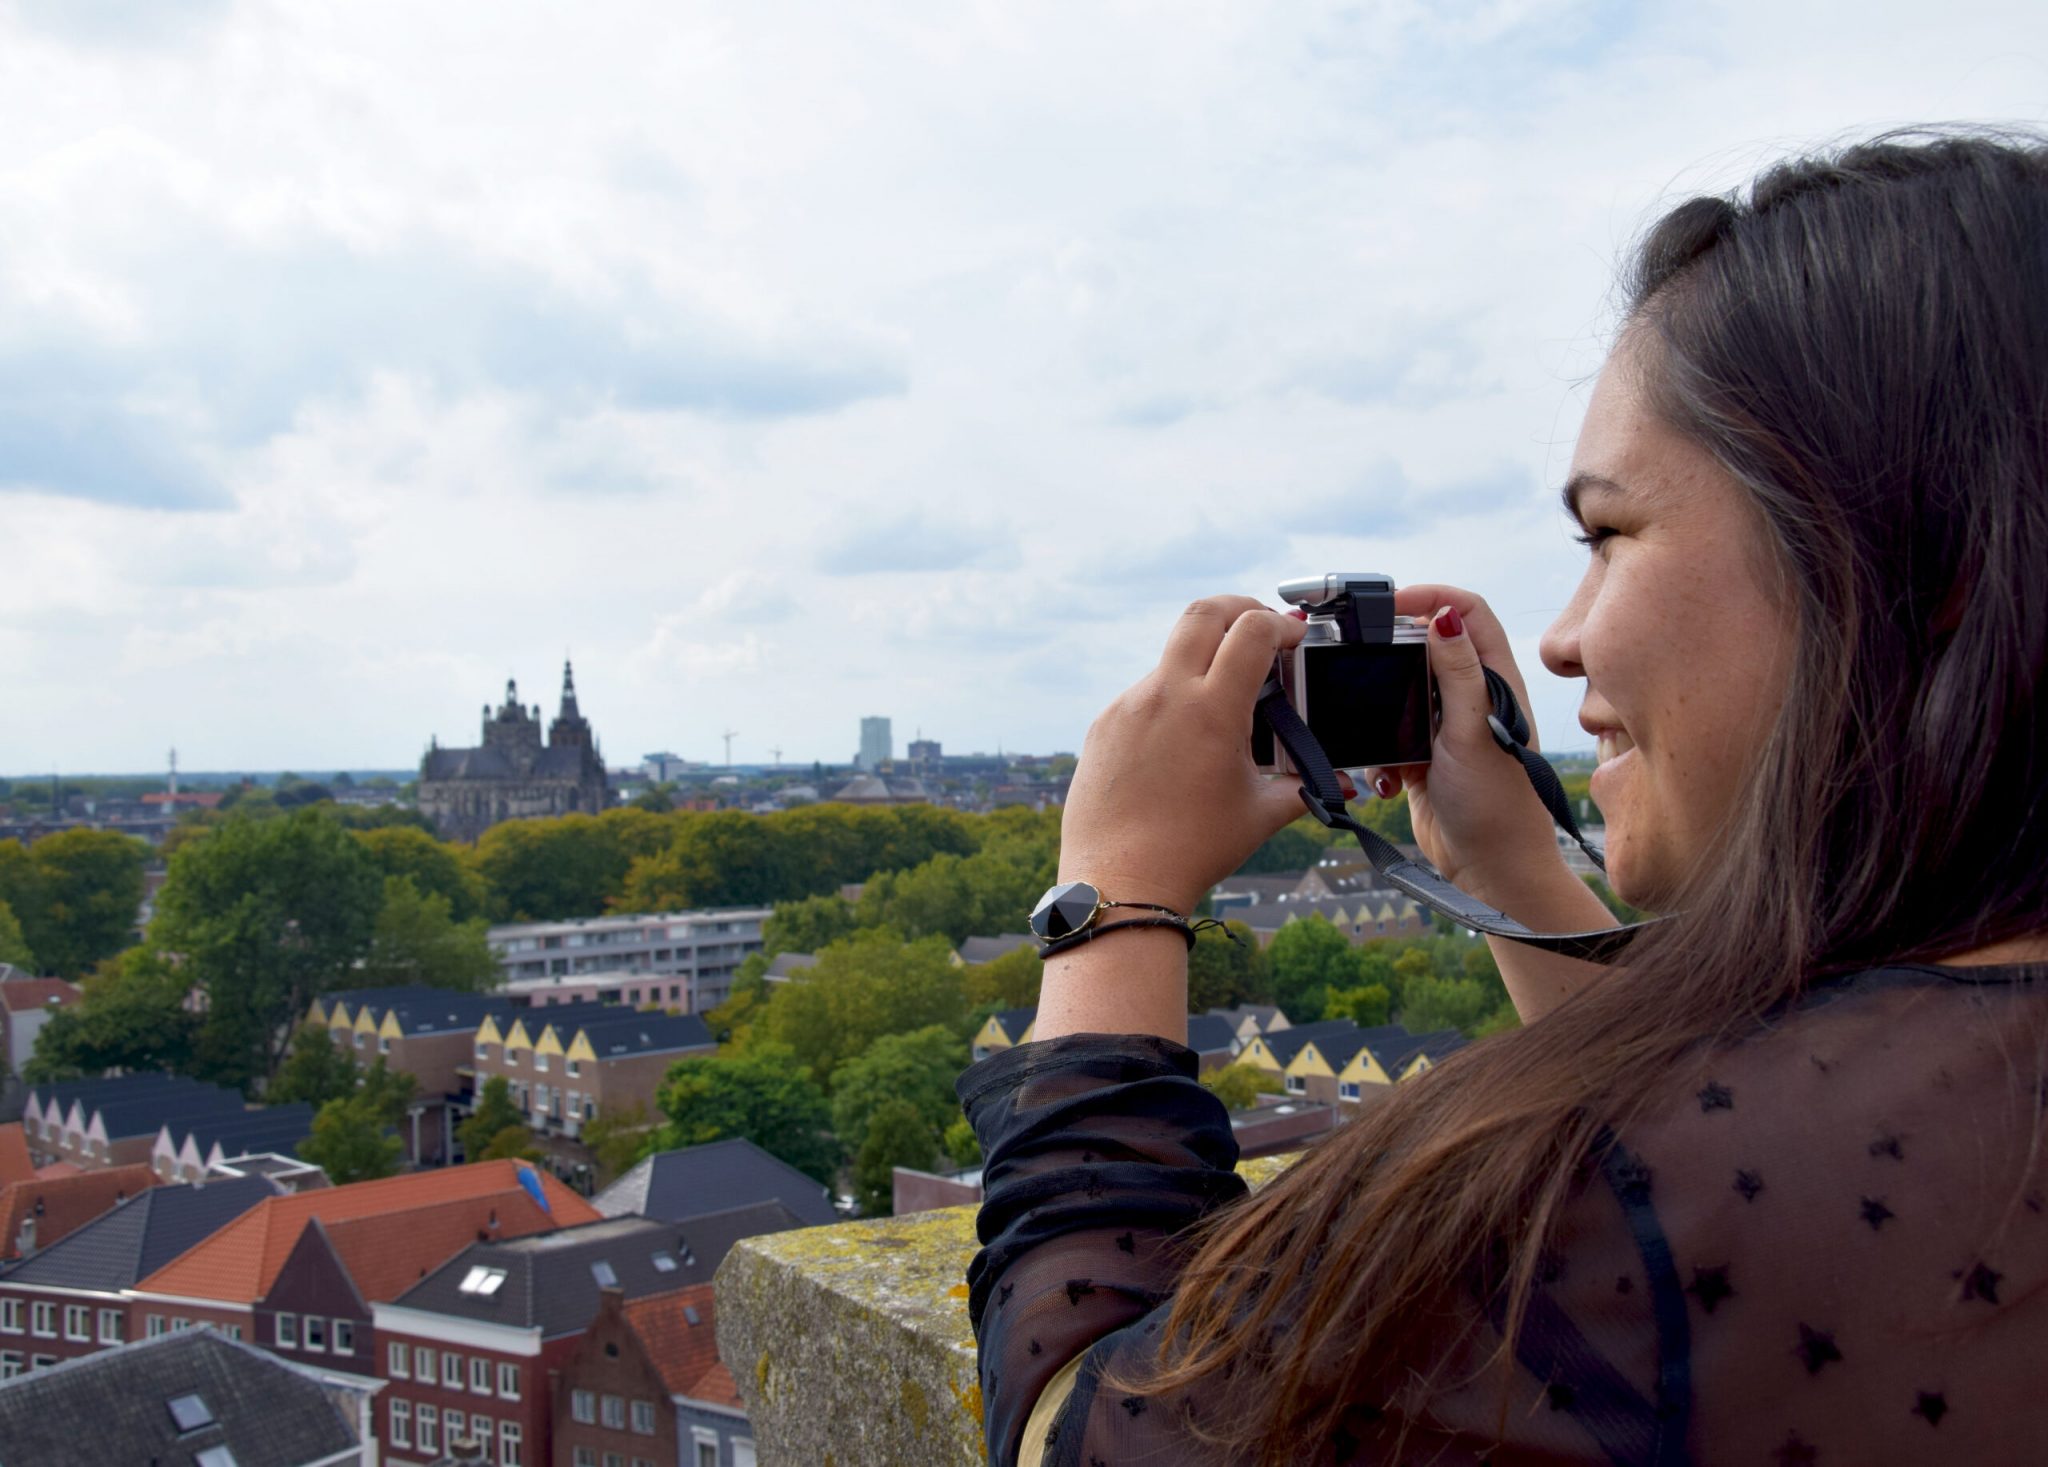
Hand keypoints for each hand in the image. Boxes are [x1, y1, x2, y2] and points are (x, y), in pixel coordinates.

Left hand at [1059, 596, 1310, 915]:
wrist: (1119, 881)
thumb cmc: (1193, 850)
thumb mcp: (1260, 814)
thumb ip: (1306, 788)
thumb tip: (1343, 784)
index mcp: (1211, 709)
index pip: (1251, 631)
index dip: (1280, 624)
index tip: (1293, 639)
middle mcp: (1166, 694)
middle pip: (1203, 612)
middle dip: (1239, 608)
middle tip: (1260, 627)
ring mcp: (1129, 706)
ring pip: (1172, 656)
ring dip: (1204, 661)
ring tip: (1225, 702)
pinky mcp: (1104, 724)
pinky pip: (1144, 694)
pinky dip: (1173, 698)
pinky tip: (1184, 740)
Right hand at [1363, 586, 1561, 899]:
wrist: (1488, 871)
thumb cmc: (1497, 805)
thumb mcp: (1472, 733)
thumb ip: (1458, 673)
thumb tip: (1444, 614)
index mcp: (1496, 681)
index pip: (1469, 613)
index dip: (1433, 597)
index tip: (1391, 603)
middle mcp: (1473, 697)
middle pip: (1427, 645)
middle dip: (1392, 651)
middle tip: (1361, 657)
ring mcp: (1446, 726)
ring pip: (1400, 689)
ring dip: (1382, 707)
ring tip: (1376, 728)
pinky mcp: (1422, 755)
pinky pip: (1388, 734)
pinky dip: (1379, 751)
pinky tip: (1386, 779)